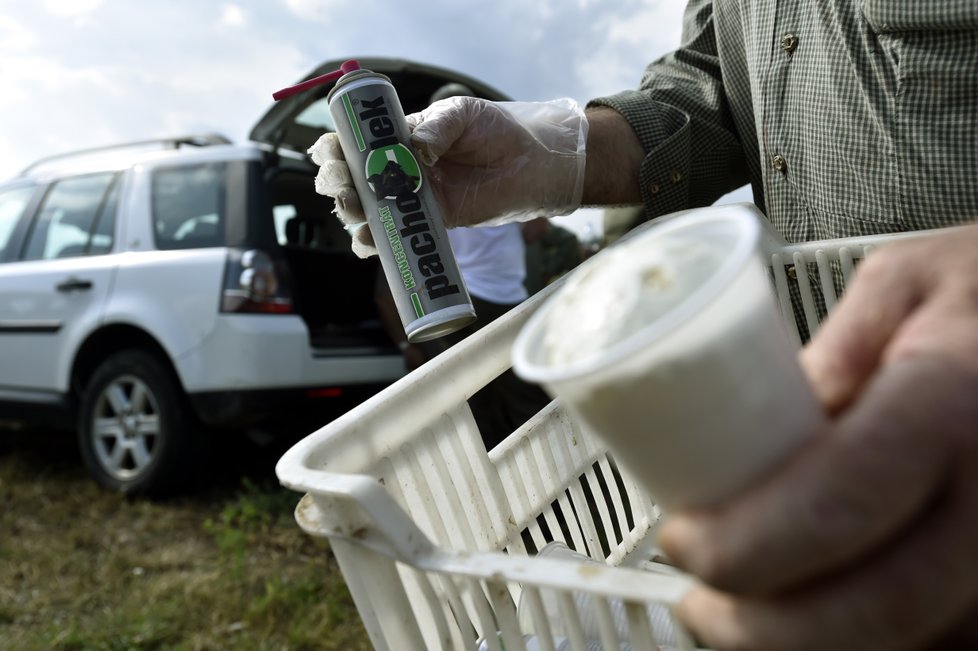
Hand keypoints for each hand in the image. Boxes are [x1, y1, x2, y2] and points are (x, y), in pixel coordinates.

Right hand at [308, 97, 586, 256]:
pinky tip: (369, 241)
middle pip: (350, 178)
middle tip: (344, 187)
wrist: (532, 163)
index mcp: (398, 137)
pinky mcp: (431, 223)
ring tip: (354, 212)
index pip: (353, 142)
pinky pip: (394, 237)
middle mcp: (397, 169)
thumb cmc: (496, 131)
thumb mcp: (463, 115)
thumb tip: (416, 148)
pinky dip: (375, 243)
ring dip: (350, 214)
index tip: (329, 154)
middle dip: (336, 183)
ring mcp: (411, 198)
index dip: (333, 149)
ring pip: (365, 210)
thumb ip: (438, 128)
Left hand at [657, 224, 977, 649]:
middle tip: (700, 607)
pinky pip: (939, 635)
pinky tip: (815, 608)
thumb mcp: (905, 281)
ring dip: (806, 645)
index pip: (834, 506)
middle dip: (763, 631)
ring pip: (910, 642)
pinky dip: (862, 638)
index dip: (742, 546)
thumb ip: (829, 354)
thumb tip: (757, 433)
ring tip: (743, 613)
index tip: (681, 539)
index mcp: (952, 404)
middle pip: (875, 610)